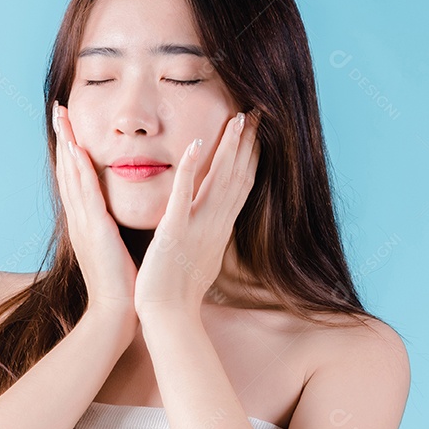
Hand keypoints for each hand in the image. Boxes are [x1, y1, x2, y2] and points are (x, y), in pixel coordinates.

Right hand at [52, 100, 138, 326]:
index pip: (75, 178)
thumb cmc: (121, 284)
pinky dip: (80, 168)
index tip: (69, 124)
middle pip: (67, 169)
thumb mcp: (114, 248)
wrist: (116, 313)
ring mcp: (84, 223)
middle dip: (63, 137)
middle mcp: (79, 218)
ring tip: (63, 116)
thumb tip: (116, 215)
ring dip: (67, 143)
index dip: (71, 150)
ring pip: (72, 174)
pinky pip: (86, 192)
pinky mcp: (95, 229)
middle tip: (59, 108)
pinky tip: (79, 148)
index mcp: (86, 222)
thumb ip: (112, 228)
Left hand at [134, 109, 261, 318]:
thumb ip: (208, 233)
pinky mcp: (174, 231)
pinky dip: (190, 170)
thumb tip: (216, 222)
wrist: (168, 316)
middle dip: (250, 143)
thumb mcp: (201, 255)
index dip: (252, 155)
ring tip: (239, 118)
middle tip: (259, 112)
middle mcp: (215, 224)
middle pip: (239, 176)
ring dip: (229, 148)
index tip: (258, 130)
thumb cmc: (179, 289)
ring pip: (219, 181)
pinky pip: (184, 196)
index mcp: (220, 228)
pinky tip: (194, 145)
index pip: (242, 184)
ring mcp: (197, 226)